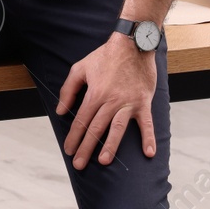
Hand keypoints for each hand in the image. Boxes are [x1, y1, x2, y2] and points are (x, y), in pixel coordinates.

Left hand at [53, 35, 157, 169]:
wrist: (132, 44)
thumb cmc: (105, 56)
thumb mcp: (80, 68)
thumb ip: (68, 90)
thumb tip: (61, 111)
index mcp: (94, 94)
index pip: (81, 120)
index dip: (73, 137)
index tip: (68, 150)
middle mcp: (110, 101)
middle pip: (96, 128)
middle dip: (86, 148)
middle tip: (79, 164)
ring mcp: (128, 103)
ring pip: (117, 128)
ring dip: (110, 146)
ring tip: (104, 161)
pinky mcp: (143, 102)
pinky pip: (146, 123)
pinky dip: (148, 137)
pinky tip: (148, 153)